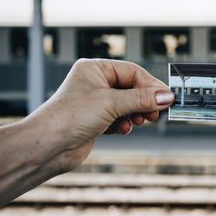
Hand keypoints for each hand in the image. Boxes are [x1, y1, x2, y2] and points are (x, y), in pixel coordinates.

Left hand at [26, 58, 173, 171]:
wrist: (48, 146)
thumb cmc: (70, 116)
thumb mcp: (111, 103)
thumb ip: (141, 99)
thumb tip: (166, 96)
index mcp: (95, 69)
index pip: (133, 72)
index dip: (151, 85)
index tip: (167, 97)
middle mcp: (96, 83)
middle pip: (132, 89)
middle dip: (144, 102)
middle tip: (155, 113)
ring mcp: (96, 102)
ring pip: (128, 104)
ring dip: (136, 114)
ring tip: (139, 121)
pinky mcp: (97, 119)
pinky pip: (120, 117)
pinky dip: (125, 123)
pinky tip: (123, 129)